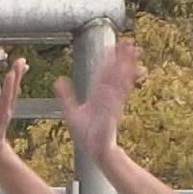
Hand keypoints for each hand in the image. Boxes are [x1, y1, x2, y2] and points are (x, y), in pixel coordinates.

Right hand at [0, 53, 25, 168]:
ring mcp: (8, 106)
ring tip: (22, 62)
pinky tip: (18, 70)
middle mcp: (6, 109)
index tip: (11, 74)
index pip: (4, 98)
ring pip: (15, 88)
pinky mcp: (7, 104)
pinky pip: (13, 89)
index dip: (8, 86)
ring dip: (19, 74)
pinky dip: (17, 79)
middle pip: (12, 90)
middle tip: (20, 61)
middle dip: (16, 75)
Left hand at [50, 36, 139, 169]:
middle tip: (130, 42)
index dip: (108, 59)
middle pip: (115, 73)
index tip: (114, 45)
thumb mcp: (72, 112)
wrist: (94, 150)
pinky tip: (128, 75)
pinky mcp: (114, 112)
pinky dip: (123, 86)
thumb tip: (58, 80)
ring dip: (127, 67)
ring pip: (120, 81)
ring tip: (134, 54)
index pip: (103, 72)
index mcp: (97, 94)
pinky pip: (118, 96)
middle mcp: (106, 96)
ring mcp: (112, 103)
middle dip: (122, 58)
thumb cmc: (86, 133)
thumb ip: (65, 96)